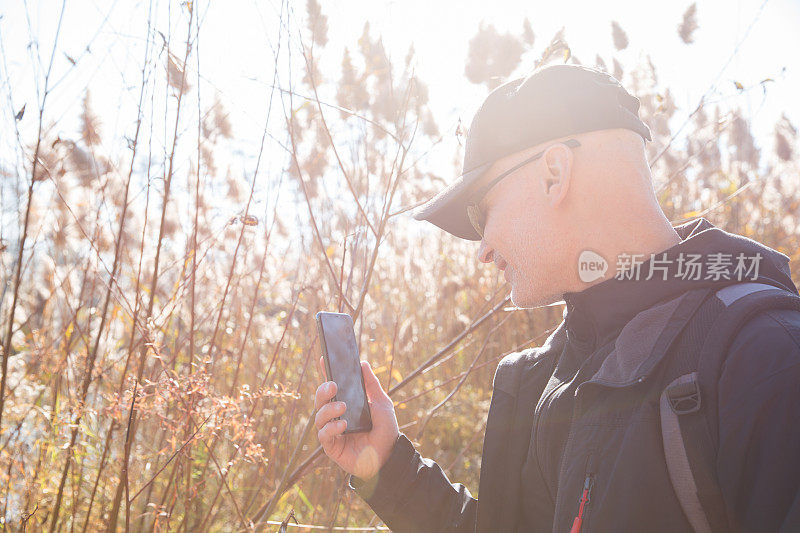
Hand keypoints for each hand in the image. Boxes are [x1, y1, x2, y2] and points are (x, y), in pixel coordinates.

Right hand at [314, 357, 399, 480]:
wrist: (390, 456)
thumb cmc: (385, 430)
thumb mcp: (381, 403)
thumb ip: (372, 384)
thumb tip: (363, 363)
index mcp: (345, 404)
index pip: (331, 388)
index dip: (325, 373)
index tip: (324, 360)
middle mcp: (335, 416)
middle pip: (320, 400)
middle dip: (323, 390)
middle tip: (333, 386)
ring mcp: (332, 432)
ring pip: (319, 417)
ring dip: (328, 409)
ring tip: (342, 407)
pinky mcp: (332, 447)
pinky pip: (323, 435)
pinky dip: (331, 428)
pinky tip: (342, 424)